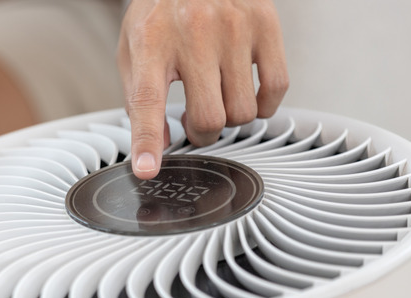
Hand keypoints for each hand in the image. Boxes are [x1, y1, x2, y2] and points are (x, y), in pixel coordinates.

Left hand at [117, 0, 288, 178]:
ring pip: (242, 111)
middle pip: (208, 118)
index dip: (148, 141)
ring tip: (217, 100)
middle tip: (194, 123)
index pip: (147, 101)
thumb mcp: (133, 49)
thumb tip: (159, 145)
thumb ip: (139, 98)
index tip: (147, 169)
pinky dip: (264, 106)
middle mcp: (194, 34)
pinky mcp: (265, 24)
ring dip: (230, 120)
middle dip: (201, 135)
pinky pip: (276, 88)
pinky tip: (247, 95)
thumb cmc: (161, 10)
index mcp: (151, 42)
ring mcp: (234, 28)